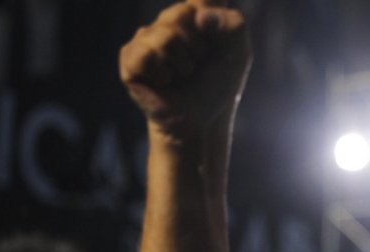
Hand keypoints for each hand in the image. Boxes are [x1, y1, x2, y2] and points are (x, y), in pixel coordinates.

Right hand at [119, 0, 251, 138]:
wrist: (202, 119)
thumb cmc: (218, 85)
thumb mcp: (239, 51)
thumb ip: (233, 23)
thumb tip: (199, 17)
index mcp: (193, 13)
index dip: (210, 17)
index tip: (214, 36)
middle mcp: (167, 20)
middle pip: (181, 13)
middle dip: (197, 46)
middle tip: (198, 64)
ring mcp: (146, 38)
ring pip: (164, 37)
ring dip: (182, 64)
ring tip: (182, 75)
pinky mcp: (130, 59)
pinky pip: (145, 54)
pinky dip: (162, 74)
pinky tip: (164, 82)